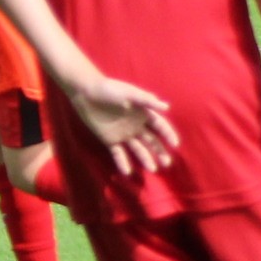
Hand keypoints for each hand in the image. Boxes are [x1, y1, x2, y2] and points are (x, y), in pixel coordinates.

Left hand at [59, 69, 180, 173]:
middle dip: (159, 151)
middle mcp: (136, 126)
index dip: (168, 134)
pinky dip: (122, 162)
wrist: (86, 92)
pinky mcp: (110, 140)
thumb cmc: (109, 89)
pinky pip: (118, 153)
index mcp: (143, 113)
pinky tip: (127, 172)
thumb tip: (167, 107)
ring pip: (137, 149)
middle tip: (166, 163)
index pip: (160, 126)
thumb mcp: (130, 93)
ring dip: (145, 158)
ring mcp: (123, 134)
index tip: (174, 145)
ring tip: (152, 169)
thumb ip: (147, 100)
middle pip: (151, 140)